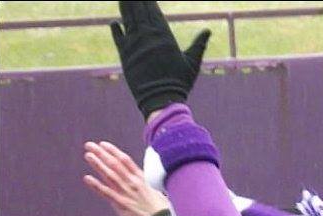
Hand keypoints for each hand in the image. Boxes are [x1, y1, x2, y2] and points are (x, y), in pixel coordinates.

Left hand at [83, 141, 168, 215]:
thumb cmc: (162, 210)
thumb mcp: (157, 192)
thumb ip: (145, 185)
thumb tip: (140, 181)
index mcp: (141, 179)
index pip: (126, 161)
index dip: (113, 151)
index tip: (104, 145)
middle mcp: (133, 183)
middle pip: (115, 165)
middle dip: (102, 154)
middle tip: (90, 145)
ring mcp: (126, 193)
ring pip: (110, 175)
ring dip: (98, 164)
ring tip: (88, 155)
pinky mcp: (121, 204)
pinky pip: (106, 192)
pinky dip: (96, 185)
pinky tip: (88, 178)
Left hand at [110, 1, 210, 118]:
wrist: (161, 98)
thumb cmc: (180, 82)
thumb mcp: (192, 62)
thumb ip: (198, 45)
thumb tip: (208, 30)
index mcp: (164, 36)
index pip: (153, 11)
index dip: (148, 1)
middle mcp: (147, 36)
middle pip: (139, 11)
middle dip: (135, 1)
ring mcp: (134, 44)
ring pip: (127, 19)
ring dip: (124, 7)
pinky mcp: (124, 55)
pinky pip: (118, 37)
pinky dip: (116, 29)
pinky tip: (114, 22)